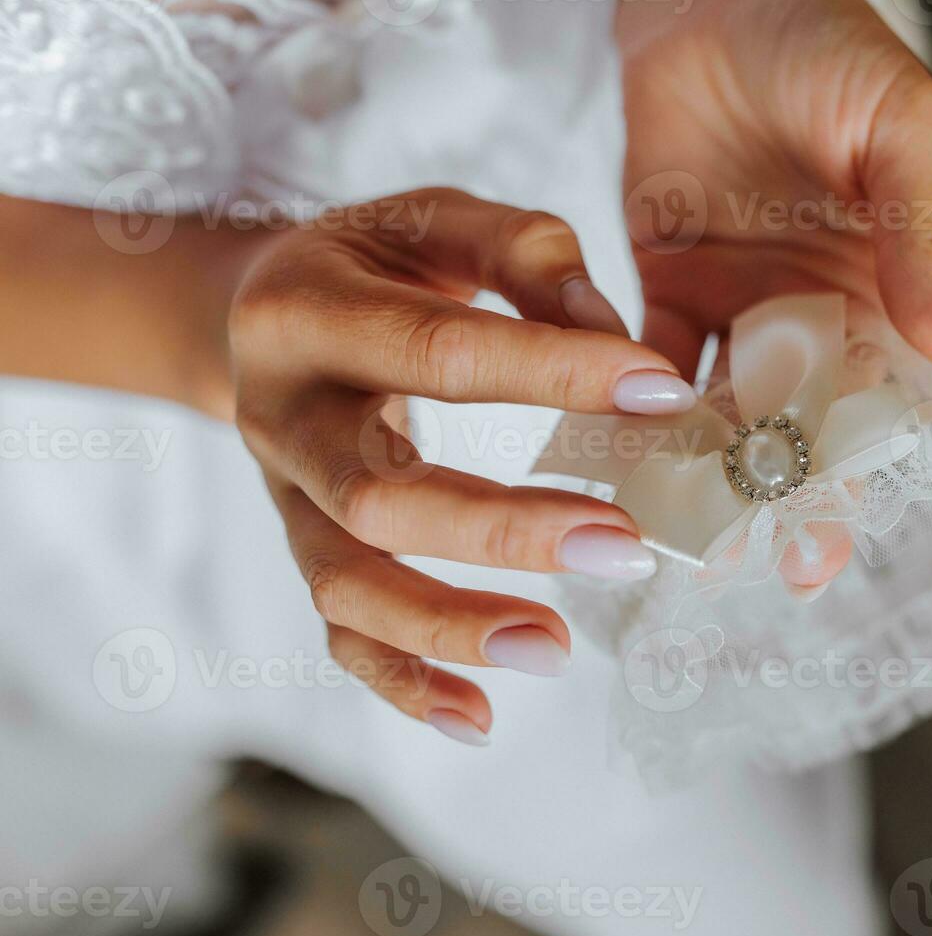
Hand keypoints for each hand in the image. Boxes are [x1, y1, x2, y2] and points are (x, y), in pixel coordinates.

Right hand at [229, 188, 696, 744]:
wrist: (267, 309)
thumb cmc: (381, 259)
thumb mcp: (439, 220)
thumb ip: (528, 258)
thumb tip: (617, 341)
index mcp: (307, 312)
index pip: (437, 351)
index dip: (552, 372)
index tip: (660, 395)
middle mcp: (279, 415)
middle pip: (380, 496)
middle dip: (503, 530)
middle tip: (624, 547)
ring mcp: (284, 497)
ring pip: (348, 583)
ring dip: (450, 625)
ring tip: (554, 649)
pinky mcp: (305, 548)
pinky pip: (339, 634)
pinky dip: (404, 683)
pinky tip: (481, 715)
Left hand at [618, 0, 931, 592]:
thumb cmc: (829, 42)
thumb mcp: (900, 128)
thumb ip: (923, 236)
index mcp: (895, 289)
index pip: (886, 401)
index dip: (859, 478)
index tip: (825, 545)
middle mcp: (822, 314)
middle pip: (803, 427)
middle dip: (776, 498)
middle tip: (742, 569)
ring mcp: (745, 307)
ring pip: (726, 412)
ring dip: (700, 472)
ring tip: (674, 537)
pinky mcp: (670, 286)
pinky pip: (651, 362)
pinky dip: (632, 409)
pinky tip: (613, 457)